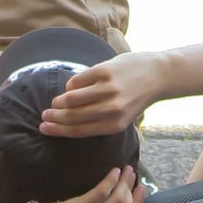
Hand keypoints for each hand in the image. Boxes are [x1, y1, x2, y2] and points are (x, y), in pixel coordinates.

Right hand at [39, 52, 162, 137]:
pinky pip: (78, 81)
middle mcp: (111, 109)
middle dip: (54, 117)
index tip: (44, 129)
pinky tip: (70, 87)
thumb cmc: (137, 97)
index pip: (78, 130)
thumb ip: (100, 121)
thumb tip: (69, 122)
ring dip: (59, 101)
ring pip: (72, 98)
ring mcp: (107, 89)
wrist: (158, 75)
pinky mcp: (104, 72)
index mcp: (114, 125)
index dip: (58, 131)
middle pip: (72, 116)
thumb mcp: (122, 117)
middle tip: (44, 116)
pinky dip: (70, 85)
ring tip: (55, 103)